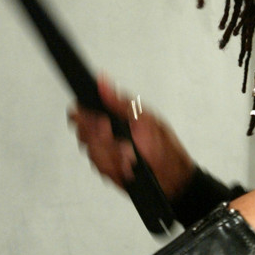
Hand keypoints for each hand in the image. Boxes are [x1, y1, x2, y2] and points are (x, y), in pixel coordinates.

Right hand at [68, 76, 194, 200]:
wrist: (172, 174)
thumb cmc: (161, 144)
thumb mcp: (144, 118)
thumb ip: (120, 102)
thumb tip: (103, 80)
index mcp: (111, 117)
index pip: (82, 112)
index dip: (82, 116)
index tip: (101, 122)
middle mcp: (104, 135)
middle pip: (83, 134)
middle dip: (103, 138)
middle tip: (121, 141)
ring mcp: (104, 153)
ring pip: (92, 153)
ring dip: (114, 154)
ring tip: (131, 154)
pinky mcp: (107, 171)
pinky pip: (101, 169)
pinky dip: (117, 167)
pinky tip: (129, 166)